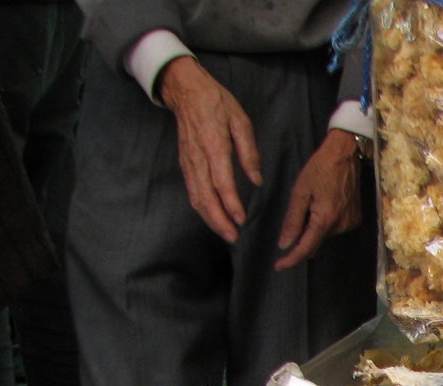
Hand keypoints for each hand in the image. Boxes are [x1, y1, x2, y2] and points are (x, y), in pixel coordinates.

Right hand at [158, 56, 261, 242]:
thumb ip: (249, 152)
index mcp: (214, 145)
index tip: (241, 219)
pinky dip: (202, 207)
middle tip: (234, 237)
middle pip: (205, 196)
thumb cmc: (217, 103)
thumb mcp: (241, 121)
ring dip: (210, 218)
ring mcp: (189, 161)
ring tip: (226, 233)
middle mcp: (198, 157)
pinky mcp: (185, 163)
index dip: (231, 203)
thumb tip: (257, 180)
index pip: (221, 181)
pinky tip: (213, 217)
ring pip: (196, 196)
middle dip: (219, 220)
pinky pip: (192, 190)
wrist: (186, 91)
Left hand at [275, 129, 362, 270]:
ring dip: (314, 227)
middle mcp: (340, 226)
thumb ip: (293, 220)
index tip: (279, 266)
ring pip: (324, 234)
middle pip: (315, 241)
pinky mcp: (355, 219)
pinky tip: (324, 203)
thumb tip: (284, 244)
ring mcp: (350, 223)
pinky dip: (325, 222)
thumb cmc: (320, 168)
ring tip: (313, 202)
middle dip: (302, 238)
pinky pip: (334, 228)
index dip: (291, 259)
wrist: (346, 154)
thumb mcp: (300, 191)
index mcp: (325, 219)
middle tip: (293, 220)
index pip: (306, 248)